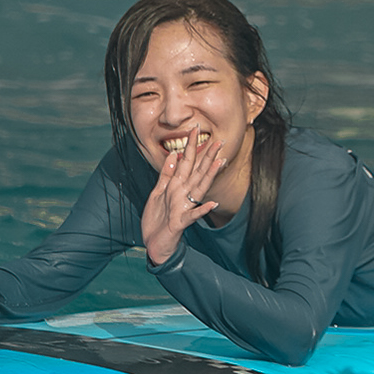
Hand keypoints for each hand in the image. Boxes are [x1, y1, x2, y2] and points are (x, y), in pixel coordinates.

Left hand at [139, 129, 233, 268]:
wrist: (154, 244)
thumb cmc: (157, 219)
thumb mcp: (158, 192)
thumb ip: (166, 174)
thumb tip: (174, 155)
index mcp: (177, 187)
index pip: (188, 163)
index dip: (191, 146)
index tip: (195, 129)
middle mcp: (184, 195)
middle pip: (197, 172)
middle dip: (207, 156)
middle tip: (219, 141)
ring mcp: (184, 208)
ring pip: (199, 189)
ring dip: (209, 176)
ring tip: (219, 163)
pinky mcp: (180, 222)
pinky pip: (192, 215)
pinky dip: (201, 210)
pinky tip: (212, 203)